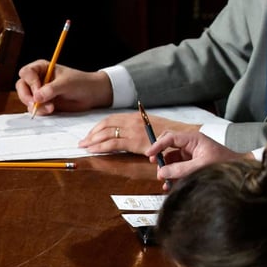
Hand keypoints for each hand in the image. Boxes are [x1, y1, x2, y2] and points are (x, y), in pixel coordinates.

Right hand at [15, 61, 112, 115]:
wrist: (93, 94)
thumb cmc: (81, 83)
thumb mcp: (67, 84)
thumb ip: (51, 89)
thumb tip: (37, 97)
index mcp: (41, 68)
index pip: (26, 73)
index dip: (30, 82)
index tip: (39, 91)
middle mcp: (38, 79)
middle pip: (22, 86)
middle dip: (27, 96)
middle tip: (37, 103)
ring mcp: (40, 92)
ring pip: (26, 99)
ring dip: (35, 105)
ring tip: (51, 108)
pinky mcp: (44, 103)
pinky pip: (35, 107)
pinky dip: (40, 110)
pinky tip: (51, 110)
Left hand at [79, 113, 199, 155]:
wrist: (184, 135)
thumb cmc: (171, 133)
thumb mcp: (153, 126)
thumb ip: (140, 127)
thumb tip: (129, 132)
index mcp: (135, 116)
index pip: (111, 119)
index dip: (98, 127)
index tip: (91, 134)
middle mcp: (132, 121)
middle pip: (105, 125)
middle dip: (92, 134)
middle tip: (83, 142)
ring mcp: (133, 131)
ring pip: (106, 134)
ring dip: (93, 140)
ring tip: (85, 147)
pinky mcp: (135, 142)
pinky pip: (112, 144)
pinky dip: (100, 147)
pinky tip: (93, 150)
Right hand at [148, 130, 247, 186]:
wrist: (239, 170)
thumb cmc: (224, 163)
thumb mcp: (200, 166)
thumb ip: (180, 169)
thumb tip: (161, 172)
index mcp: (193, 139)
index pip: (170, 138)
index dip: (157, 145)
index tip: (148, 154)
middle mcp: (191, 145)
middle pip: (168, 147)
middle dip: (161, 158)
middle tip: (157, 168)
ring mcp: (192, 154)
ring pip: (172, 160)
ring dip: (167, 170)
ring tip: (165, 181)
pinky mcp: (193, 164)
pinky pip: (178, 168)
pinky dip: (173, 176)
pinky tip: (170, 185)